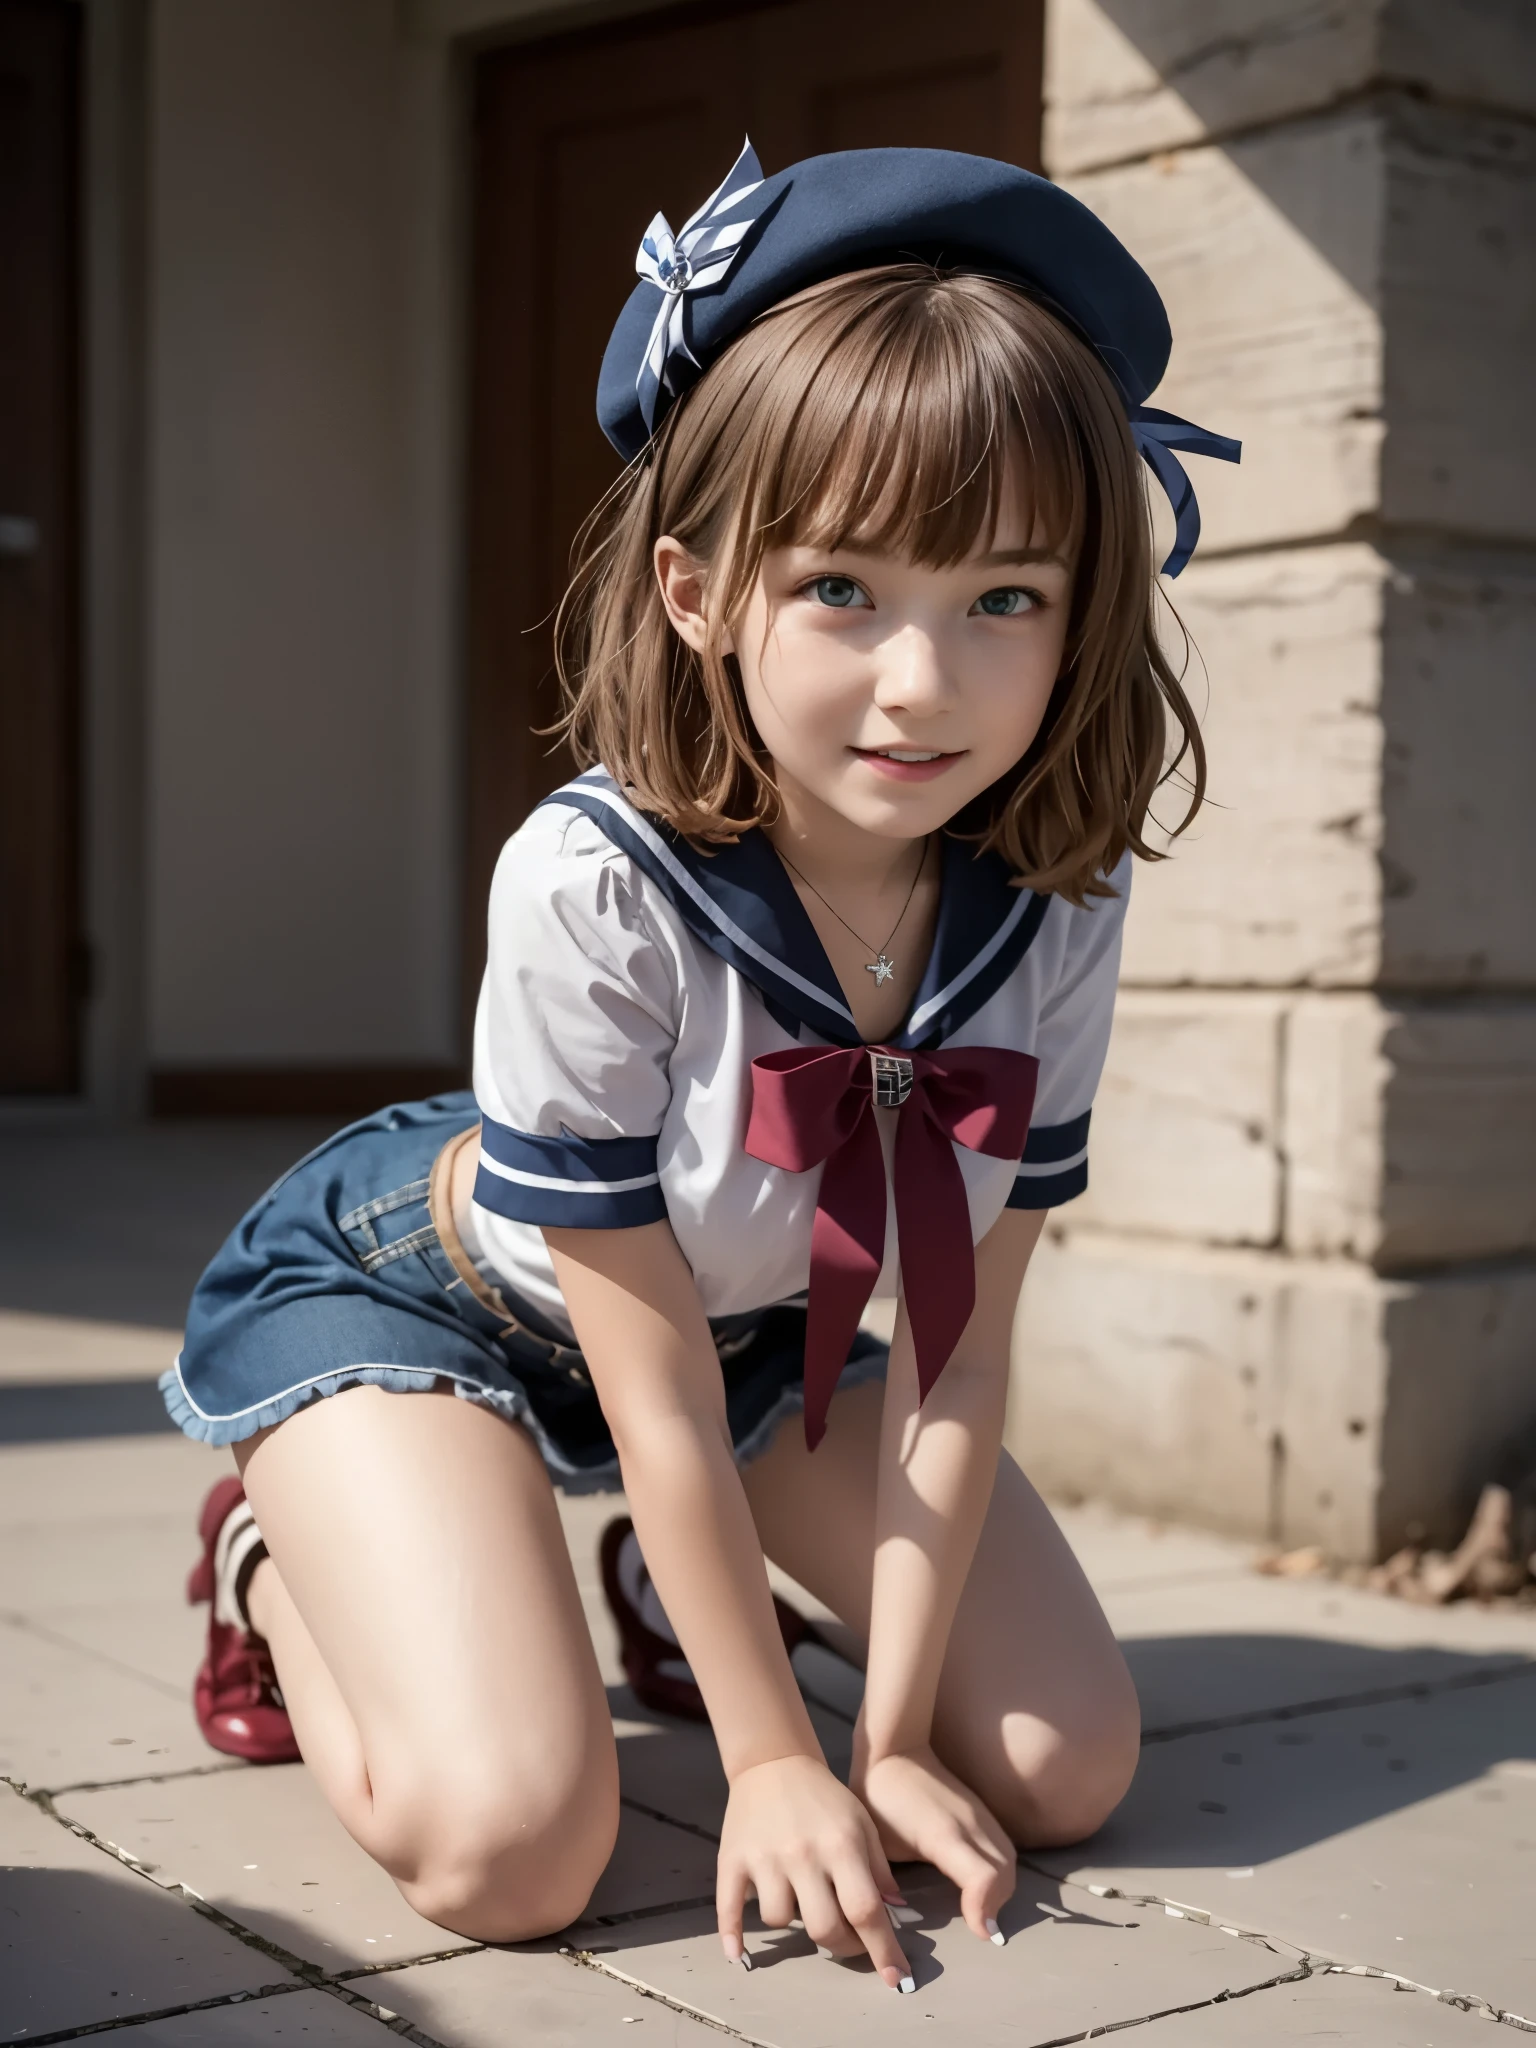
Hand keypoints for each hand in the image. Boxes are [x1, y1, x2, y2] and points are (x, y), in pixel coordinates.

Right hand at [717, 1754, 912, 1990]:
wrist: (774, 1762)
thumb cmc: (825, 1797)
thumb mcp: (862, 1823)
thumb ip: (880, 1869)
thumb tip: (895, 1913)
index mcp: (841, 1844)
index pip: (865, 1909)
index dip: (882, 1949)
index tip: (895, 1979)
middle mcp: (803, 1853)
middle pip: (823, 1927)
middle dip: (841, 1946)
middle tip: (846, 1940)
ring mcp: (765, 1858)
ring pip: (779, 1920)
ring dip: (793, 1923)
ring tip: (800, 1902)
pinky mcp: (732, 1859)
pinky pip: (729, 1906)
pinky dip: (733, 1934)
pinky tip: (739, 1954)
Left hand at [852, 1738, 1015, 1943]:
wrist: (895, 1750)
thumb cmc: (880, 1799)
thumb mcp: (881, 1845)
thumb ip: (894, 1881)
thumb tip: (900, 1916)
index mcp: (943, 1834)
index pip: (983, 1877)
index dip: (984, 1909)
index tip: (977, 1933)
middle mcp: (970, 1823)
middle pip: (1005, 1873)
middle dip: (997, 1905)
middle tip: (979, 1928)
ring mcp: (980, 1814)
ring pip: (1009, 1859)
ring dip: (1002, 1889)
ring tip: (983, 1910)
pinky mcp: (982, 1809)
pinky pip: (1004, 1846)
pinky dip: (1002, 1870)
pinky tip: (985, 1883)